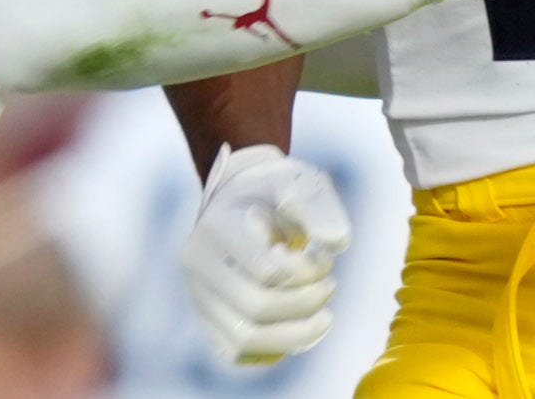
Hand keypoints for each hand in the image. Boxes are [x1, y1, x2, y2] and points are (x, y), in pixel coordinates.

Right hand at [181, 144, 349, 366]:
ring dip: (295, 336)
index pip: (267, 270)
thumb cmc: (276, 192)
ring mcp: (197, 294)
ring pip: (243, 340)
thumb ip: (319, 207)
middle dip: (306, 303)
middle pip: (257, 308)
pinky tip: (298, 326)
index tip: (325, 255)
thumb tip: (337, 242)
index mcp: (218, 226)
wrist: (241, 199)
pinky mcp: (205, 318)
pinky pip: (236, 353)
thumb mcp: (300, 183)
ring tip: (324, 318)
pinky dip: (273, 348)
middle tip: (330, 286)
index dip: (308, 271)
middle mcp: (197, 264)